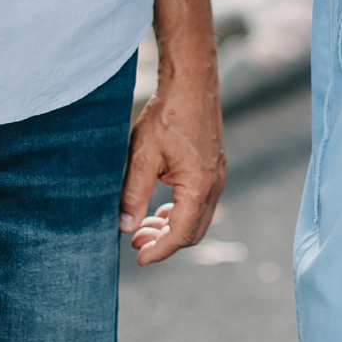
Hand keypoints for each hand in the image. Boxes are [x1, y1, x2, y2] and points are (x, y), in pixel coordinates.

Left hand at [118, 75, 225, 264]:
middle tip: (135, 243)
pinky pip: (198, 202)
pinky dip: (179, 212)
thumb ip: (133, 194)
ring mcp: (217, 177)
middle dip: (164, 242)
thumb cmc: (167, 115)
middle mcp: (215, 185)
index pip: (181, 234)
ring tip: (141, 228)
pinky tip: (158, 210)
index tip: (138, 258)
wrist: (191, 83)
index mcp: (200, 185)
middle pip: (192, 231)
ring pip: (196, 218)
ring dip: (170, 228)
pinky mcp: (213, 169)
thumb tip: (124, 226)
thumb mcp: (142, 156)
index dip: (159, 250)